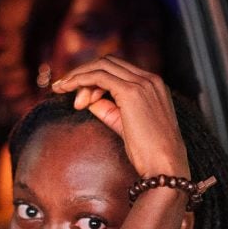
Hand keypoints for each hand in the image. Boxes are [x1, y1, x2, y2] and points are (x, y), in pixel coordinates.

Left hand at [51, 56, 188, 178]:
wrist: (165, 166)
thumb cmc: (149, 153)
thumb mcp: (126, 125)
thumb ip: (109, 110)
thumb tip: (88, 101)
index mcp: (153, 85)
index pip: (117, 69)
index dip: (94, 78)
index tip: (79, 97)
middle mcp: (150, 79)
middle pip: (108, 62)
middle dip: (83, 73)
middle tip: (62, 89)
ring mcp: (142, 83)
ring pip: (101, 66)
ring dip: (78, 76)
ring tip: (62, 91)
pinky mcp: (131, 92)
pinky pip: (98, 76)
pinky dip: (80, 79)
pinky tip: (67, 89)